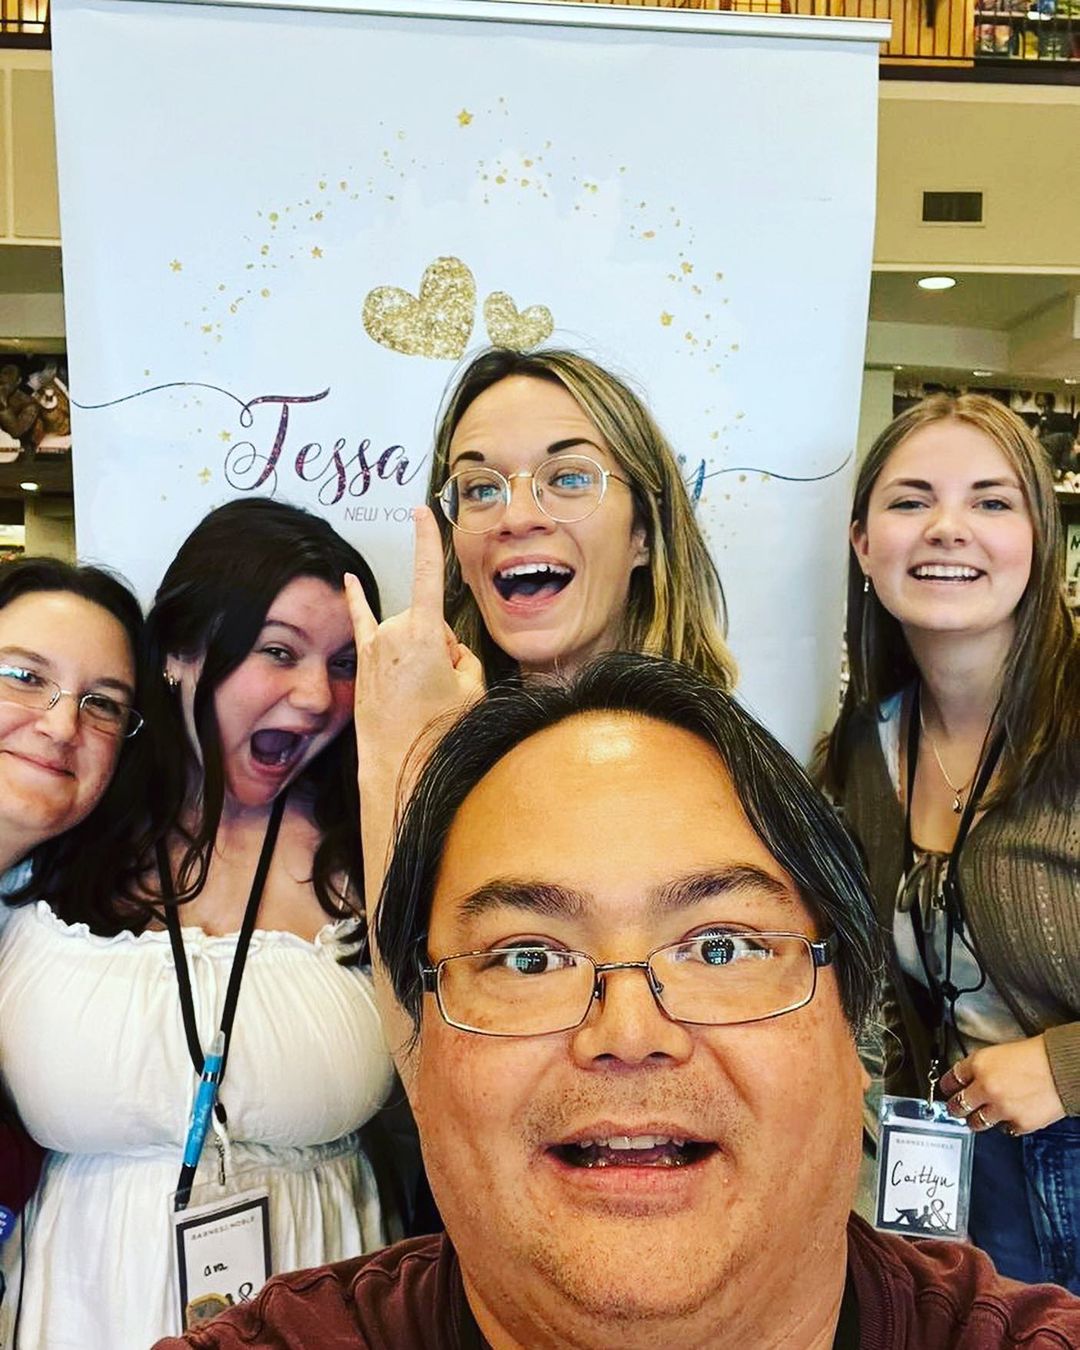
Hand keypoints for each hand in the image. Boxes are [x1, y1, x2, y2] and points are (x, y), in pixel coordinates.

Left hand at [346, 504, 483, 787]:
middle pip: (429, 620)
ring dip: (419, 653)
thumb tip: (449, 653)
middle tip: (442, 687)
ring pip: (409, 632)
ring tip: (421, 694)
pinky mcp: (364, 662)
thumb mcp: (472, 689)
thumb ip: (464, 657)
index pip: (429, 575)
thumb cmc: (437, 731)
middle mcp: (393, 632)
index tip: (421, 509)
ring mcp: (375, 646)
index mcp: (424, 633)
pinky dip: (355, 601)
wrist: (399, 767)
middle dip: (441, 645)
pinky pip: (360, 622)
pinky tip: (346, 581)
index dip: (427, 540)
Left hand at [939, 1035, 1065, 1136]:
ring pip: (976, 1122)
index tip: (946, 1090)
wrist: (1061, 1068)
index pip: (951, 1079)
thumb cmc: (1036, 1056)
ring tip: (975, 1119)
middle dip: (955, 1107)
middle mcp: (986, 1087)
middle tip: (955, 1108)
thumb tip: (970, 1078)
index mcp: (979, 1065)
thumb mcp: (999, 1053)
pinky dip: (1003, 1125)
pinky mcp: (1019, 1123)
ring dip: (974, 1120)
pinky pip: (1003, 1129)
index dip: (946, 1086)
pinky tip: (1005, 1119)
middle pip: (958, 1104)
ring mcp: (1002, 1108)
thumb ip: (981, 1067)